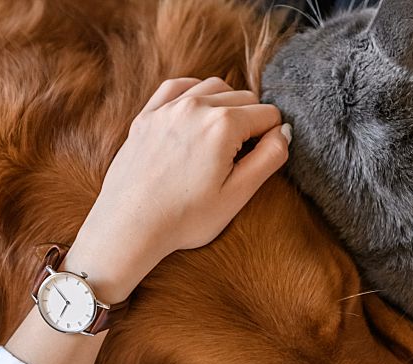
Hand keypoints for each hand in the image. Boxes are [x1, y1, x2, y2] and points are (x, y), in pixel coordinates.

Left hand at [65, 77, 290, 303]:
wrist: (129, 227)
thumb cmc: (184, 218)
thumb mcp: (238, 194)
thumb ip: (269, 158)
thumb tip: (283, 131)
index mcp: (223, 125)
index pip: (268, 114)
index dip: (271, 137)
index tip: (258, 160)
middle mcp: (196, 106)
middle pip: (244, 97)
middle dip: (251, 121)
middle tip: (241, 156)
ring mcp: (168, 108)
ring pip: (213, 87)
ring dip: (226, 105)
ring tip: (222, 138)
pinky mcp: (147, 116)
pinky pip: (178, 87)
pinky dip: (194, 93)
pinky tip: (197, 113)